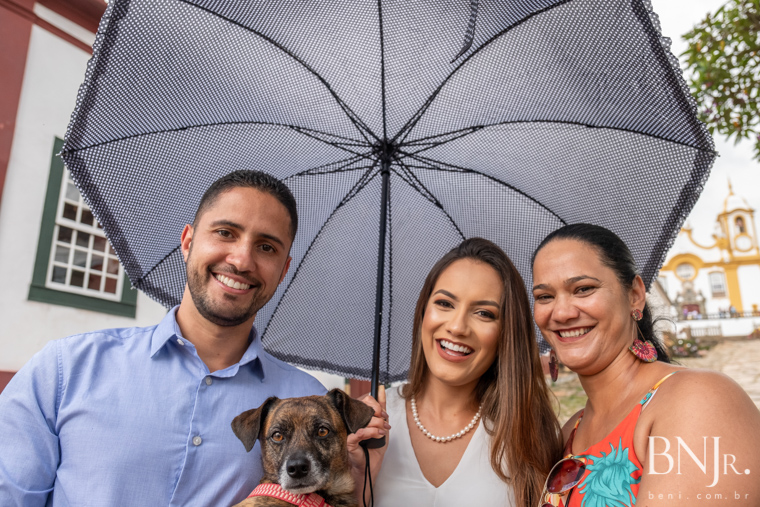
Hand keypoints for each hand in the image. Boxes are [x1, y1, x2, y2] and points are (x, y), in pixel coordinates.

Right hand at [347, 386, 388, 503]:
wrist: (369, 470)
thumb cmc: (373, 451)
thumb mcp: (381, 426)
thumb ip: (381, 409)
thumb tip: (382, 389)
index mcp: (356, 416)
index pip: (364, 400)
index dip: (376, 404)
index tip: (383, 413)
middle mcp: (350, 421)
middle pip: (363, 405)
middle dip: (377, 413)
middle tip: (384, 422)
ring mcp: (347, 430)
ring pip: (362, 417)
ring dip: (377, 424)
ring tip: (381, 432)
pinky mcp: (347, 441)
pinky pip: (360, 431)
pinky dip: (372, 432)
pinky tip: (377, 435)